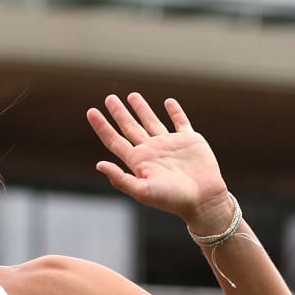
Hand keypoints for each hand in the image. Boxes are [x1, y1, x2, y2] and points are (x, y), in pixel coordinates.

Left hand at [86, 93, 231, 229]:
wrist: (204, 199)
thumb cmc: (172, 199)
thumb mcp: (143, 191)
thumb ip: (120, 179)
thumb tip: (98, 164)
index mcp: (138, 161)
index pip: (115, 140)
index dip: (102, 126)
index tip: (91, 111)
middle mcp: (152, 151)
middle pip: (130, 127)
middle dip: (119, 113)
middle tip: (110, 98)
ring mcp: (170, 144)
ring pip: (152, 122)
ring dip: (142, 109)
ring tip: (132, 95)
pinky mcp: (189, 140)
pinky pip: (180, 121)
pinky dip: (175, 111)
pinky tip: (169, 102)